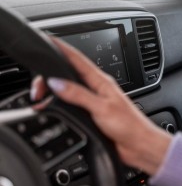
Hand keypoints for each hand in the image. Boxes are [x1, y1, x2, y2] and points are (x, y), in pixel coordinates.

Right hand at [31, 38, 171, 174]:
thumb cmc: (129, 125)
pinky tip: (54, 107)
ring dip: (55, 90)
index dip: (63, 49)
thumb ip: (78, 95)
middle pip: (69, 75)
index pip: (78, 60)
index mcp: (102, 82)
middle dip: (51, 75)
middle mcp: (97, 89)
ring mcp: (94, 102)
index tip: (49, 40)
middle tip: (37, 86)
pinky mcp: (92, 115)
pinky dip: (60, 104)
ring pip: (69, 90)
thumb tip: (56, 82)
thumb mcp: (102, 108)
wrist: (140, 145)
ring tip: (41, 95)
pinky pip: (72, 105)